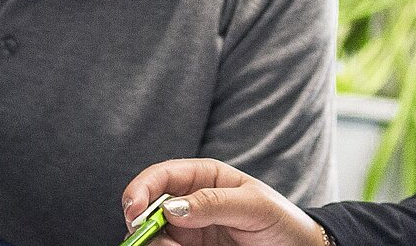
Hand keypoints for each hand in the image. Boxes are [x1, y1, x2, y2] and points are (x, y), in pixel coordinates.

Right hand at [122, 158, 322, 245]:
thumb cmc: (282, 221)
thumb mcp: (255, 206)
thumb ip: (214, 202)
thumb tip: (171, 207)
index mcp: (205, 176)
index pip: (162, 175)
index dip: (141, 188)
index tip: (134, 210)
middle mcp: (190, 201)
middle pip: (148, 208)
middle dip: (143, 223)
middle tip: (154, 241)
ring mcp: (188, 230)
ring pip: (154, 235)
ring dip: (156, 243)